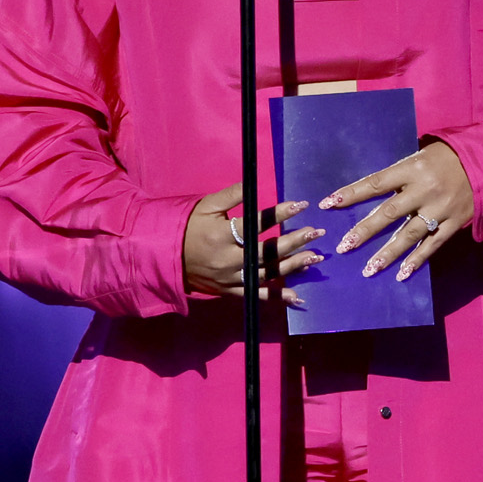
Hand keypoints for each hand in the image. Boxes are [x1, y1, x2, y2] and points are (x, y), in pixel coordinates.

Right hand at [181, 183, 323, 303]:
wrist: (166, 257)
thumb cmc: (187, 227)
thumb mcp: (206, 206)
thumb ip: (232, 195)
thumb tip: (255, 183)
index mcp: (222, 235)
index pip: (256, 223)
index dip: (279, 214)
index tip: (301, 205)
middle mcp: (229, 259)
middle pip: (267, 251)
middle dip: (294, 241)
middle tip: (316, 233)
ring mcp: (230, 278)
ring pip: (267, 274)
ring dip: (292, 267)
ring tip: (315, 258)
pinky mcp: (230, 291)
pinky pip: (256, 295)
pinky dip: (277, 298)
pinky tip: (297, 297)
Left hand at [317, 140, 474, 279]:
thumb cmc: (446, 157)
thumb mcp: (419, 156)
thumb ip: (398, 175)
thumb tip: (369, 192)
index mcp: (411, 169)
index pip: (375, 183)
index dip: (351, 194)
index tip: (328, 204)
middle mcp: (424, 190)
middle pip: (389, 213)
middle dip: (365, 230)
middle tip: (344, 246)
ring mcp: (440, 208)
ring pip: (409, 234)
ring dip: (388, 254)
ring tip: (369, 269)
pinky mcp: (455, 222)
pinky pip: (433, 244)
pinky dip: (417, 260)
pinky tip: (402, 274)